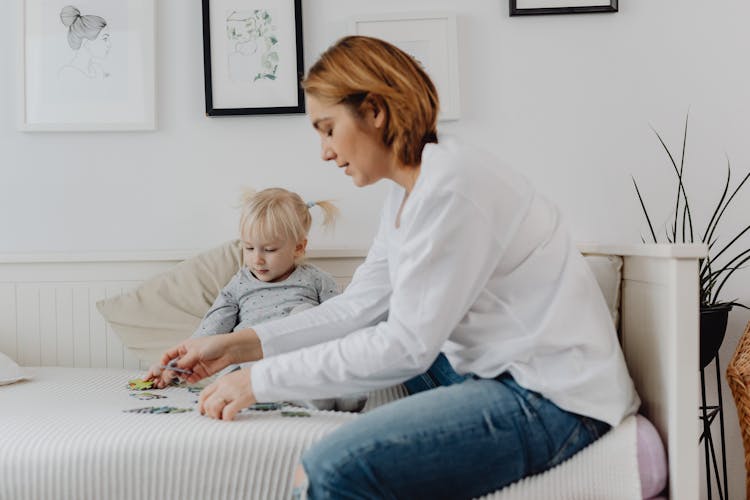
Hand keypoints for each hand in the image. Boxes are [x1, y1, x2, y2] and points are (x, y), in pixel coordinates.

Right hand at [149, 329, 263, 387]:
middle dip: (164, 374)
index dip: (161, 364)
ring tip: (171, 382)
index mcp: (183, 348)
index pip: (167, 356)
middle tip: (157, 382)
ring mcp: (193, 365)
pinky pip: (190, 378)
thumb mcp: (195, 351)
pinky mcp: (200, 373)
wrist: (230, 350)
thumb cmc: (213, 344)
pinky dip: (188, 380)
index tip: (156, 371)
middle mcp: (187, 357)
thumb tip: (172, 371)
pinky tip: (189, 378)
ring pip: (180, 374)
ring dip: (175, 378)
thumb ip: (183, 362)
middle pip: (171, 367)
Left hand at [198, 368, 256, 420]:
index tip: (203, 411)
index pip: (204, 394)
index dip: (201, 405)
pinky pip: (227, 412)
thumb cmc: (253, 378)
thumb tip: (220, 400)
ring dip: (217, 416)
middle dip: (209, 413)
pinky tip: (231, 419)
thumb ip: (225, 388)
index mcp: (222, 381)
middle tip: (216, 417)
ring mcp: (231, 392)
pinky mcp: (240, 399)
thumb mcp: (235, 379)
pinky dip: (227, 418)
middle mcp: (224, 386)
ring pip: (213, 408)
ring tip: (224, 418)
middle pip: (206, 403)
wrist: (266, 375)